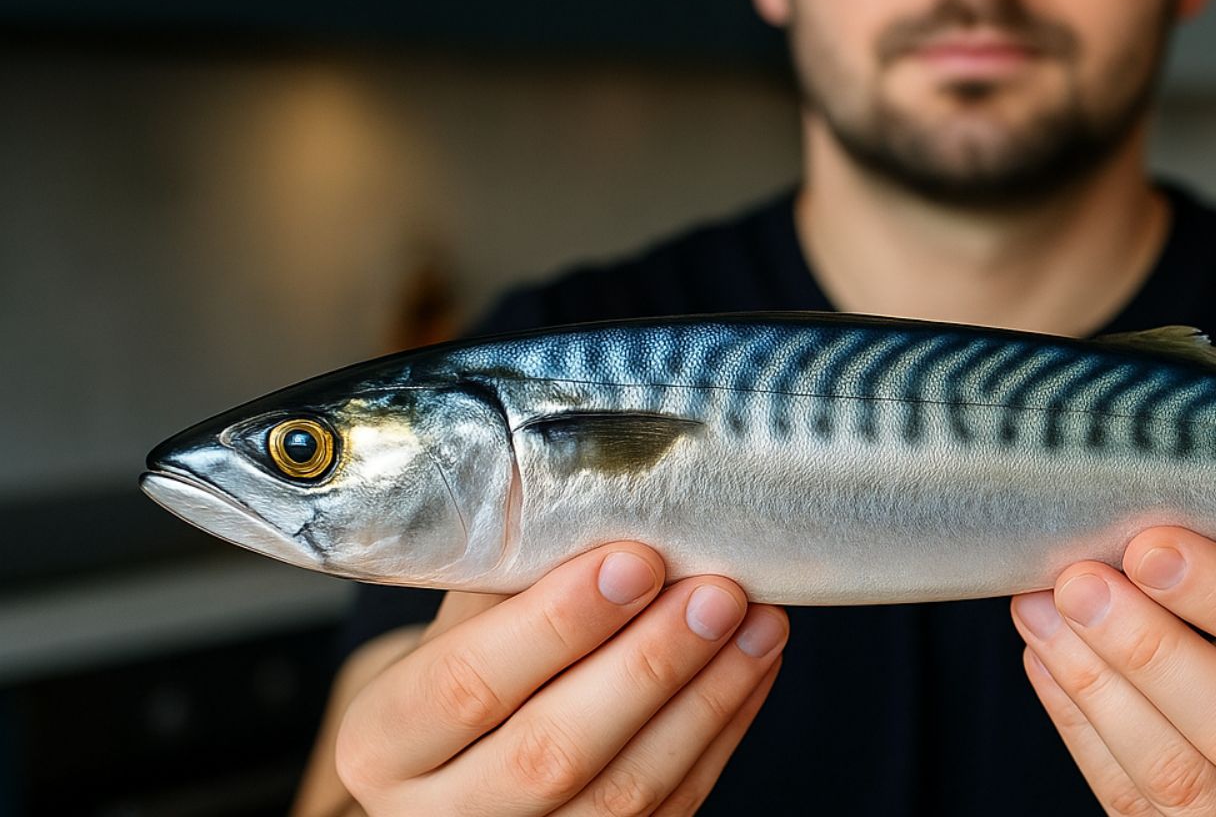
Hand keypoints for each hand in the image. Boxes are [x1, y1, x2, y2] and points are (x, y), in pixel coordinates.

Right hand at [333, 542, 787, 815]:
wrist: (461, 764)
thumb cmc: (464, 670)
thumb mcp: (455, 624)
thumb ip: (509, 580)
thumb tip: (606, 505)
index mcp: (383, 744)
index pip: (467, 684)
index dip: (556, 623)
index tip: (635, 559)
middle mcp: (438, 815)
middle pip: (552, 751)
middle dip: (648, 666)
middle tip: (715, 592)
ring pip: (625, 794)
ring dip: (706, 700)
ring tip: (757, 621)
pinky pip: (672, 809)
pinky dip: (723, 731)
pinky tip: (753, 666)